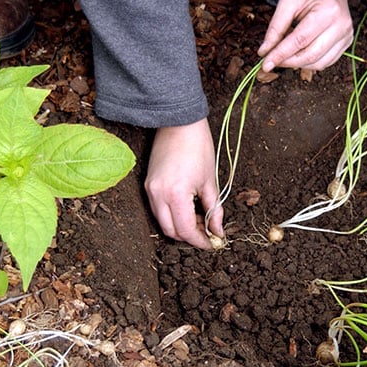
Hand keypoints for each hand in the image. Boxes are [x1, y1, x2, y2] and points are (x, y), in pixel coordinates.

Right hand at [145, 118, 222, 248]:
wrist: (179, 123)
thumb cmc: (198, 147)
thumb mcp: (210, 181)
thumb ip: (214, 210)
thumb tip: (218, 231)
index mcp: (175, 195)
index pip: (186, 230)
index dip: (200, 241)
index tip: (213, 243)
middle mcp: (157, 195)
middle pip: (171, 231)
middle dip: (190, 236)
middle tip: (208, 233)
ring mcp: (149, 190)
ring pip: (163, 221)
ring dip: (180, 226)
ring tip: (200, 220)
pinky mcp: (148, 184)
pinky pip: (158, 209)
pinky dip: (172, 215)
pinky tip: (189, 209)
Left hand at [258, 0, 352, 71]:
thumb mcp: (287, 2)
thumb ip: (275, 28)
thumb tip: (265, 52)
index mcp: (329, 11)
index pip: (300, 40)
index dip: (281, 54)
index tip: (265, 64)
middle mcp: (342, 26)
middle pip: (311, 55)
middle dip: (289, 62)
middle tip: (271, 61)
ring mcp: (347, 35)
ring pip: (320, 63)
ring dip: (299, 64)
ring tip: (284, 56)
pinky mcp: (347, 42)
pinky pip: (327, 62)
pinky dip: (310, 62)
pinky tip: (298, 55)